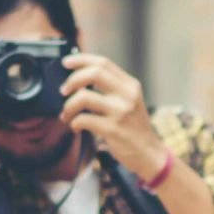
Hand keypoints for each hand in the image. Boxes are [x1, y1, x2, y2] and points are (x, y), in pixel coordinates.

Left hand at [59, 55, 165, 179]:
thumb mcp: (130, 102)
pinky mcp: (113, 129)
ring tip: (66, 114)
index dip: (81, 60)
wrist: (149, 154)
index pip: (103, 63)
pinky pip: (83, 119)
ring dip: (68, 106)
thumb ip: (110, 90)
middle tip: (63, 91)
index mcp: (130, 85)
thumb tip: (79, 80)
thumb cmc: (134, 129)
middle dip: (72, 80)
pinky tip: (76, 127)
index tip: (66, 62)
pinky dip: (74, 123)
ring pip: (83, 97)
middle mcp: (128, 95)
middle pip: (94, 73)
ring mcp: (121, 112)